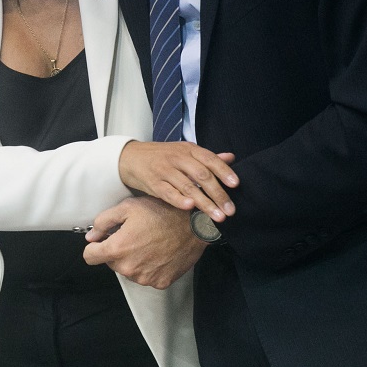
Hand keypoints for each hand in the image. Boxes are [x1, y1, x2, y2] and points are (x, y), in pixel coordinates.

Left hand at [83, 197, 207, 288]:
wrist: (193, 225)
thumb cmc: (161, 213)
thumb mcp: (127, 207)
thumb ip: (103, 222)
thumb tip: (91, 237)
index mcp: (118, 249)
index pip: (90, 257)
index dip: (94, 247)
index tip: (103, 240)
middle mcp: (129, 268)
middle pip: (110, 263)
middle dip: (117, 251)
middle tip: (133, 236)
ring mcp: (145, 278)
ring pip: (128, 270)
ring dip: (133, 259)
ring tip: (148, 242)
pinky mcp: (160, 282)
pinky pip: (146, 276)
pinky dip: (148, 266)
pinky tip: (158, 252)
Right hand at [118, 141, 236, 221]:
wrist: (131, 157)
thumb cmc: (162, 156)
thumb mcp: (184, 151)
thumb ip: (207, 157)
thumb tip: (231, 158)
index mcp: (188, 149)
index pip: (210, 159)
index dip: (223, 171)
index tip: (236, 184)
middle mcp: (177, 158)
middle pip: (201, 175)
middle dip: (218, 194)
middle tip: (230, 210)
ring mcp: (165, 171)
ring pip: (188, 187)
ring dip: (205, 203)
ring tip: (218, 217)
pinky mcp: (154, 184)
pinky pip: (168, 193)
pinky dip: (179, 200)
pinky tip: (190, 208)